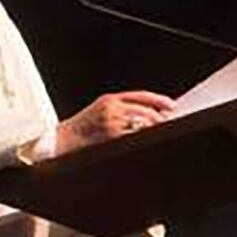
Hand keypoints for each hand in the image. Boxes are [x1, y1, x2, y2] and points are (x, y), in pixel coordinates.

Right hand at [55, 90, 175, 152]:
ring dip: (154, 130)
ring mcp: (112, 123)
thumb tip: (149, 115)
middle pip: (145, 112)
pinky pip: (135, 137)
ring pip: (142, 125)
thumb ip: (122, 109)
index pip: (141, 96)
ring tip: (160, 133)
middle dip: (160, 119)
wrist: (65, 139)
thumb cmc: (85, 127)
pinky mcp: (112, 136)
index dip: (159, 100)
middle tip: (169, 123)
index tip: (172, 105)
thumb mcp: (101, 110)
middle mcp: (111, 108)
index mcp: (109, 99)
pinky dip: (144, 138)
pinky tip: (148, 141)